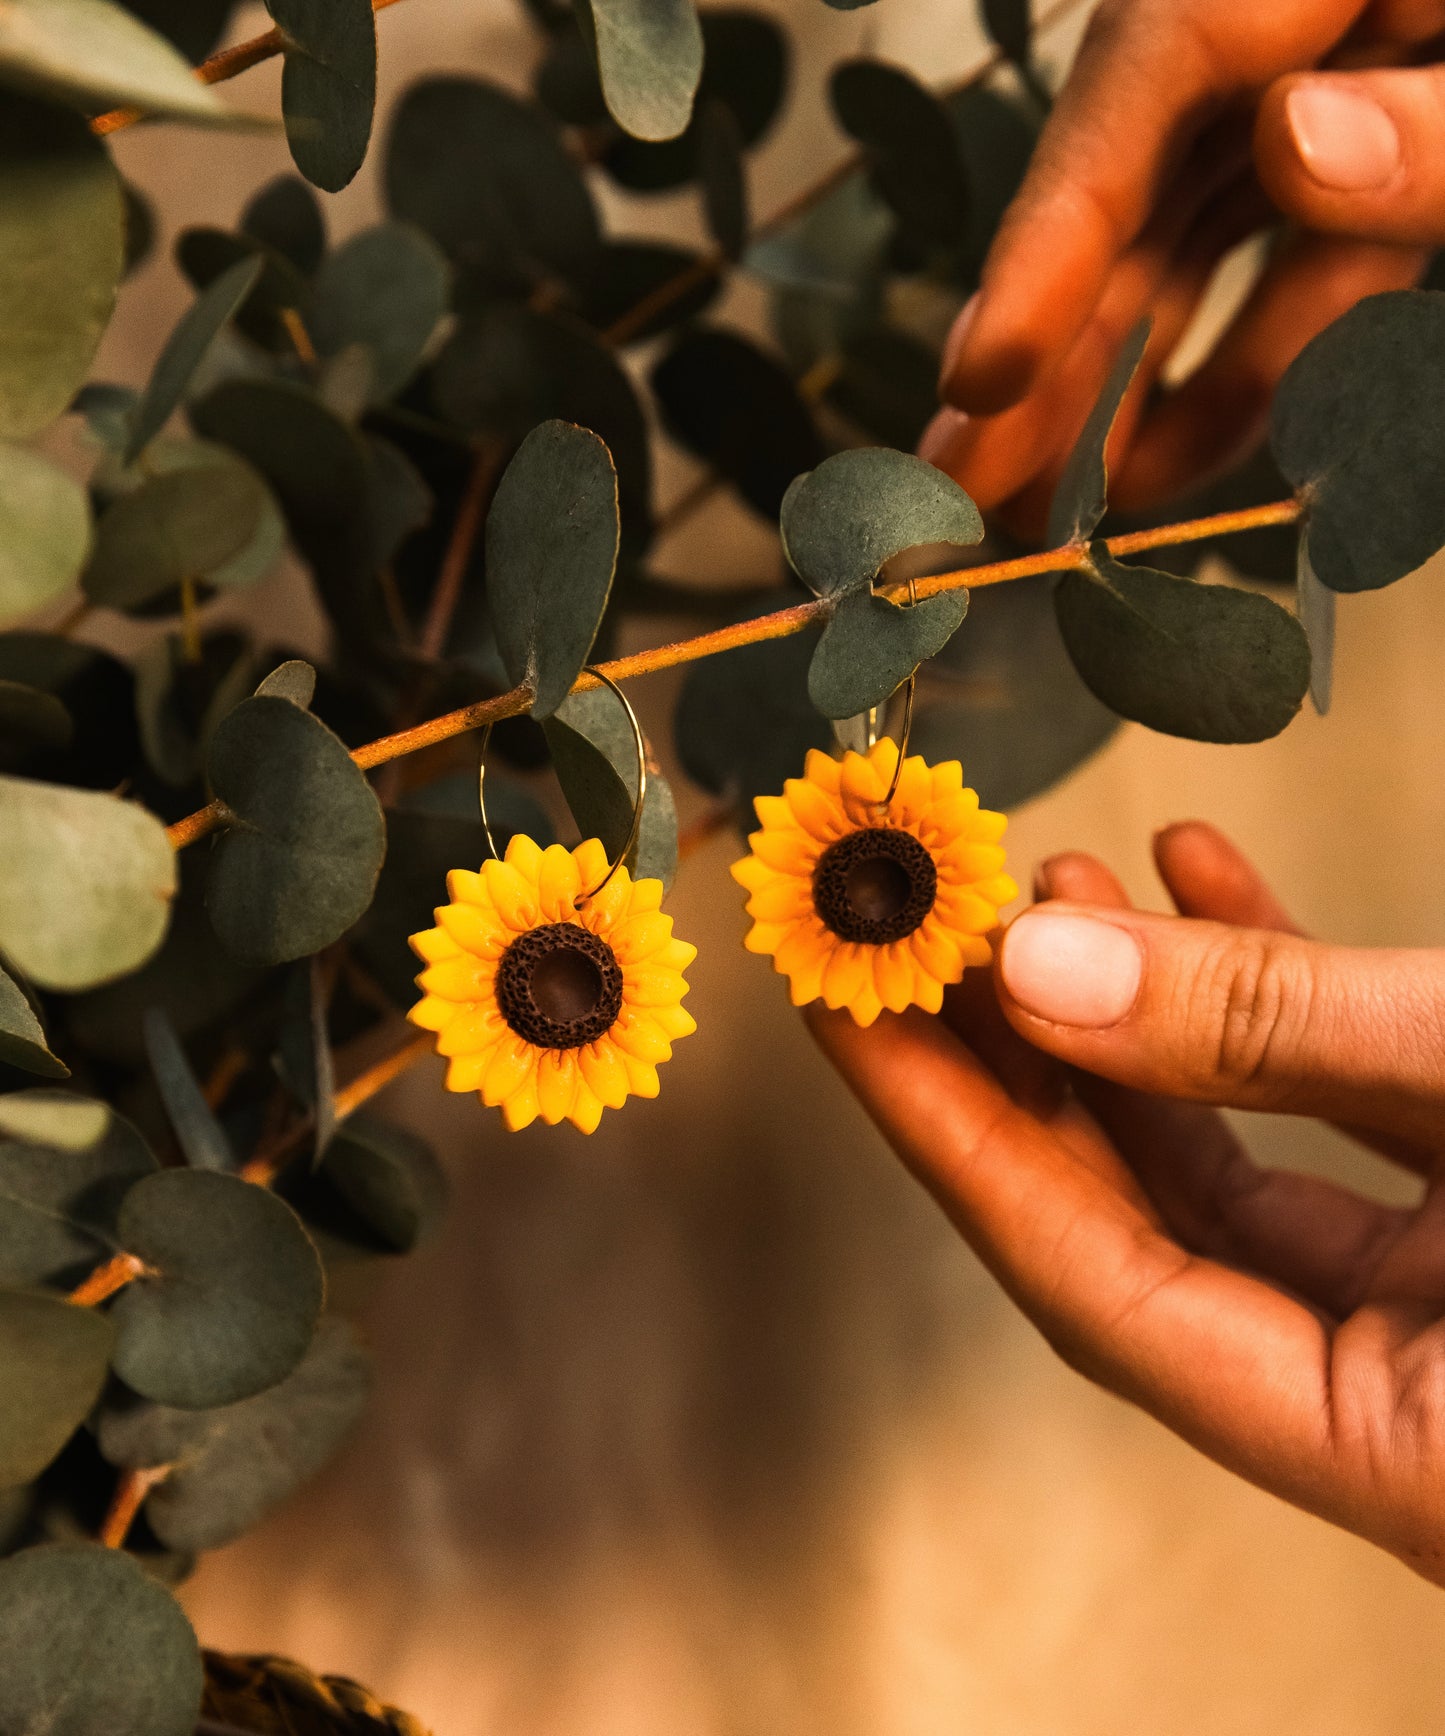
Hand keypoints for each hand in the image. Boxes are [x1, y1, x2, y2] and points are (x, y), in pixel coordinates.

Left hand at [808, 822, 1444, 1581]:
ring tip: (1054, 886)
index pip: (1090, 1287)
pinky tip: (1201, 884)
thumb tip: (1040, 969)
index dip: (949, 1132)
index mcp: (1405, 1454)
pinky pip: (1325, 1132)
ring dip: (1131, 1014)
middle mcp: (1398, 1411)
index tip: (838, 1009)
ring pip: (1219, 1169)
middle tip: (914, 934)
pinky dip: (1263, 1004)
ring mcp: (1432, 1328)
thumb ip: (1268, 1029)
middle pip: (1133, 1226)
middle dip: (1019, 1056)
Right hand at [924, 0, 1444, 526]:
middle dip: (1054, 344)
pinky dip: (1238, 357)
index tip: (981, 376)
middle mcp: (1303, 12)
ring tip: (1052, 506)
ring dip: (1119, 377)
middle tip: (965, 488)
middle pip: (1139, 174)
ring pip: (1186, 233)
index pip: (1159, 59)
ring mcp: (1334, 75)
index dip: (1055, 226)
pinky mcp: (1365, 137)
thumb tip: (1292, 145)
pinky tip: (1174, 456)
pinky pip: (1277, 255)